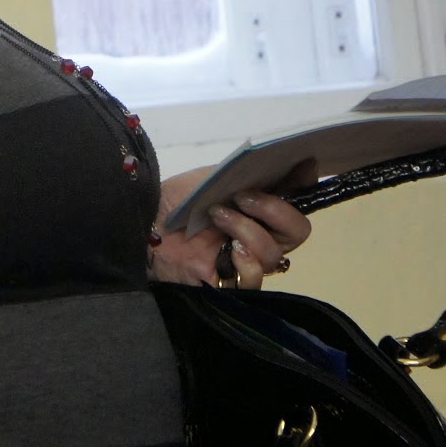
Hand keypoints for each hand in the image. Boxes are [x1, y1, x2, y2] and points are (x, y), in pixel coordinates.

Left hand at [150, 170, 311, 288]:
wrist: (141, 222)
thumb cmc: (175, 199)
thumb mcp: (212, 178)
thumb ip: (248, 175)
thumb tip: (293, 163)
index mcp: (257, 208)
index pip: (296, 201)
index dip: (304, 187)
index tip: (303, 168)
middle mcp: (257, 235)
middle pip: (296, 232)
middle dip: (276, 211)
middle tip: (243, 198)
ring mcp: (243, 261)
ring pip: (274, 255)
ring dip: (248, 230)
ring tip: (218, 216)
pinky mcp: (226, 283)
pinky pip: (254, 281)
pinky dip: (246, 263)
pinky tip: (228, 252)